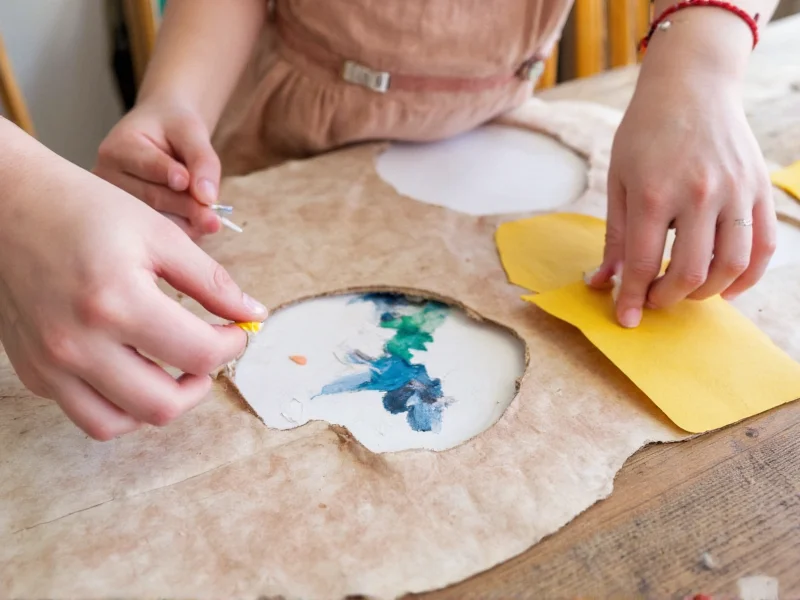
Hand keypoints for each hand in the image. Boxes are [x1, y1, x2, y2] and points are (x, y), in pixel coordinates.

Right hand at [0, 139, 266, 439]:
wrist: (8, 206)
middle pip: (163, 406)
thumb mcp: (159, 234)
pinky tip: (133, 368)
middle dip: (202, 384)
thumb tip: (252, 315)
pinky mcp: (34, 373)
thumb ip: (212, 281)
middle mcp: (77, 343)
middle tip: (209, 354)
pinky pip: (86, 412)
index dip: (233, 345)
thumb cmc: (85, 210)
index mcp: (115, 302)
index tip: (238, 329)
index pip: (198, 355)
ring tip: (174, 369)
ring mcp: (49, 364)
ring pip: (120, 424)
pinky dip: (119, 403)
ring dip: (160, 404)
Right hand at [94, 100, 221, 238]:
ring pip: (155, 218)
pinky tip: (198, 227)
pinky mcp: (127, 218)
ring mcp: (114, 202)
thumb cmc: (174, 128)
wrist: (161, 133)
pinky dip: (181, 229)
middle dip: (187, 207)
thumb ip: (202, 161)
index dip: (168, 174)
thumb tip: (207, 197)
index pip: (146, 165)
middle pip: (152, 197)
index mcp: (119, 147)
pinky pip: (156, 230)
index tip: (187, 182)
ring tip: (211, 223)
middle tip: (214, 220)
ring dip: (186, 223)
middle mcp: (108, 177)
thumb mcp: (191, 132)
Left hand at [590, 73, 775, 326]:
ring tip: (686, 291)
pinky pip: (764, 246)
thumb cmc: (645, 133)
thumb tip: (601, 283)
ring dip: (707, 293)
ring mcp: (736, 191)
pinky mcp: (759, 189)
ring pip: (732, 265)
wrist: (692, 85)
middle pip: (691, 273)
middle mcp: (698, 194)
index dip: (633, 298)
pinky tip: (726, 286)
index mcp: (654, 193)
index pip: (644, 264)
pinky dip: (748, 276)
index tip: (626, 319)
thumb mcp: (617, 180)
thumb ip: (615, 237)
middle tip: (654, 300)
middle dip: (668, 299)